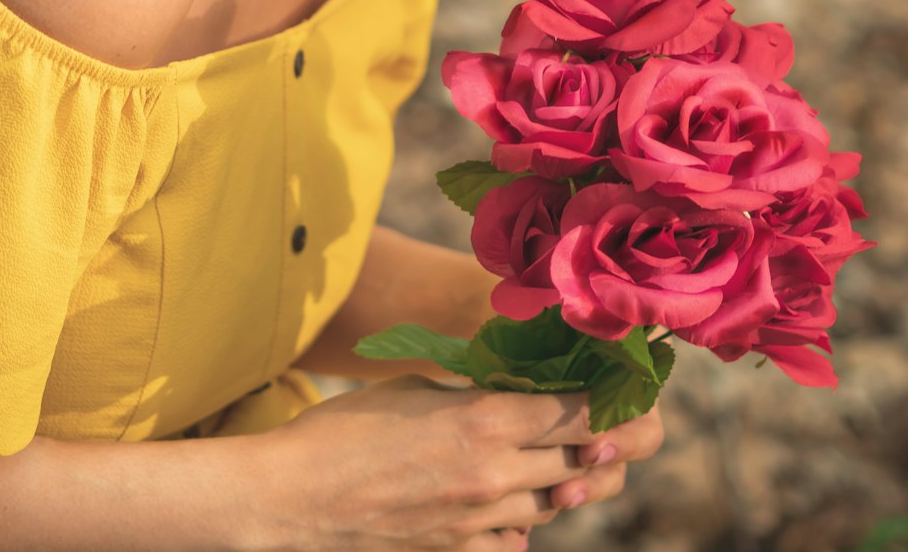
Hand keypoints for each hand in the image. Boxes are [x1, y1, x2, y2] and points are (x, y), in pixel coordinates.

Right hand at [254, 376, 663, 551]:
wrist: (294, 499)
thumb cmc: (346, 429)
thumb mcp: (417, 387)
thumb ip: (472, 390)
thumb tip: (509, 388)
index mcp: (485, 420)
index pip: (579, 412)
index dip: (612, 400)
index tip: (627, 386)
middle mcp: (494, 474)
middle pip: (581, 460)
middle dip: (610, 442)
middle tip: (628, 425)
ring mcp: (479, 522)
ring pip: (556, 503)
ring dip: (569, 479)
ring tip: (574, 458)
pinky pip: (516, 540)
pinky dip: (525, 519)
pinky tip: (516, 501)